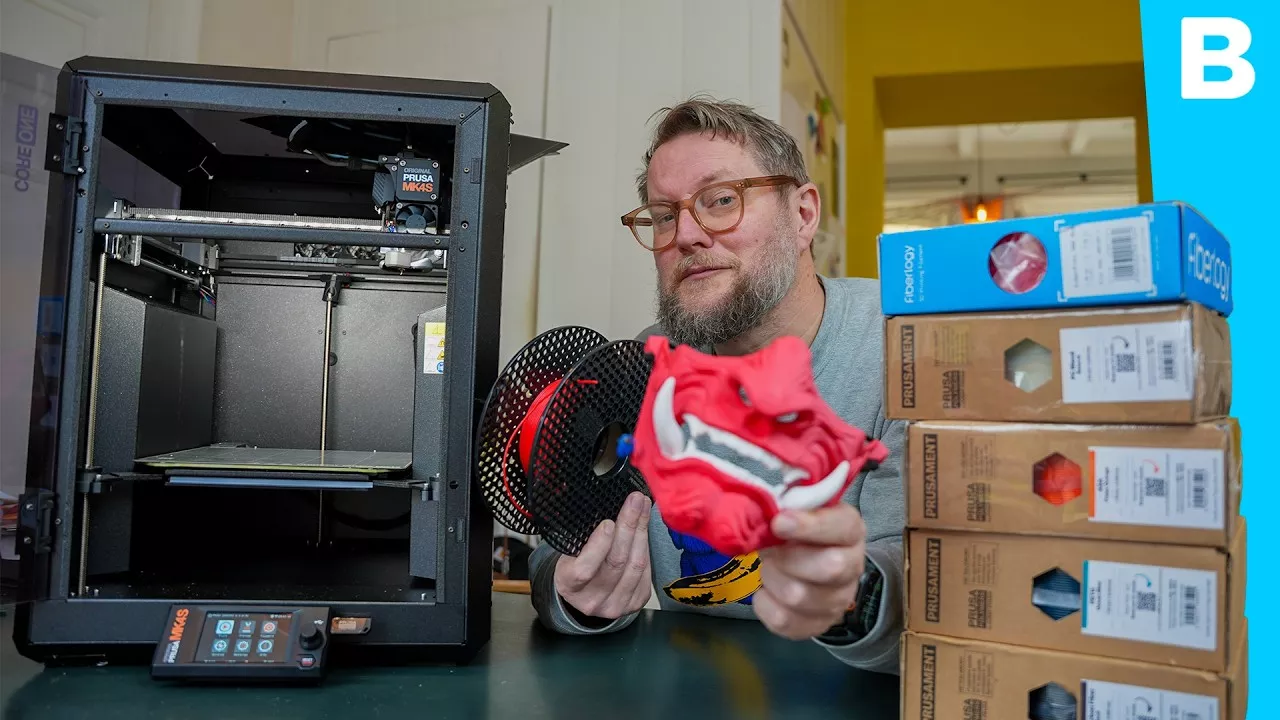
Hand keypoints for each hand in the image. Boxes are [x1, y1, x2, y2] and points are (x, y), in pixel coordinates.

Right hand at [554, 491, 653, 619]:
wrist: (584, 594)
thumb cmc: (575, 565)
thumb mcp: (569, 551)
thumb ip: (584, 536)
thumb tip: (608, 508)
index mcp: (569, 585)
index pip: (584, 568)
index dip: (599, 545)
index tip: (608, 522)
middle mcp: (592, 600)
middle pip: (616, 562)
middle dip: (628, 526)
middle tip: (635, 501)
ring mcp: (615, 605)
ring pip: (636, 565)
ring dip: (642, 532)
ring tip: (643, 508)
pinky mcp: (635, 603)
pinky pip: (646, 572)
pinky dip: (646, 547)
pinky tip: (644, 529)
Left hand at [752, 502, 866, 640]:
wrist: (804, 563)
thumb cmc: (798, 532)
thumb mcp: (797, 508)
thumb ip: (788, 501)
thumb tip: (769, 501)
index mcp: (850, 530)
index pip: (842, 527)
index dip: (810, 526)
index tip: (778, 522)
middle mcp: (852, 566)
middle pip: (830, 567)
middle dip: (787, 557)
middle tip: (769, 549)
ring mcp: (837, 600)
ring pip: (799, 595)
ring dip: (772, 578)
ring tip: (768, 567)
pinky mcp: (817, 625)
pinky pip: (784, 620)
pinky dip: (765, 603)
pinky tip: (767, 590)